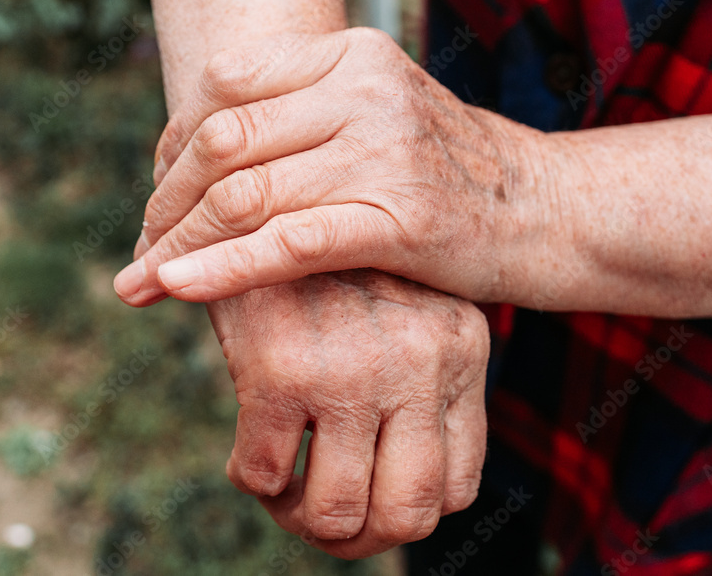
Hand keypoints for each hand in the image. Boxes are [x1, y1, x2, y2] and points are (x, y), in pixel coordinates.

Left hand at [113, 28, 547, 306]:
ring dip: (178, 243)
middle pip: (224, 141)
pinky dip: (223, 268)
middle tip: (141, 246)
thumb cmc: (444, 170)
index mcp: (349, 55)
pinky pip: (288, 242)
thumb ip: (300, 116)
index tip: (159, 192)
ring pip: (245, 195)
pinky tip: (176, 289)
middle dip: (165, 201)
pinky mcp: (398, 218)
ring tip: (140, 280)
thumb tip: (199, 151)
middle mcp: (362, 91)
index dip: (174, 141)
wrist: (541, 208)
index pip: (226, 84)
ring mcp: (382, 150)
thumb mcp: (376, 114)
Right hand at [209, 269, 489, 558]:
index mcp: (462, 349)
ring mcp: (356, 367)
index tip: (366, 496)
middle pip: (410, 514)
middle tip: (318, 514)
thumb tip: (390, 490)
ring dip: (302, 519)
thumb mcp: (403, 305)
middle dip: (358, 538)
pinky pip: (266, 476)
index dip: (406, 510)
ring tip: (284, 490)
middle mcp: (422, 361)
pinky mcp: (283, 368)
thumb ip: (413, 377)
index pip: (458, 484)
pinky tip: (249, 449)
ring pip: (338, 513)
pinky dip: (255, 479)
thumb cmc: (337, 256)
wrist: (273, 173)